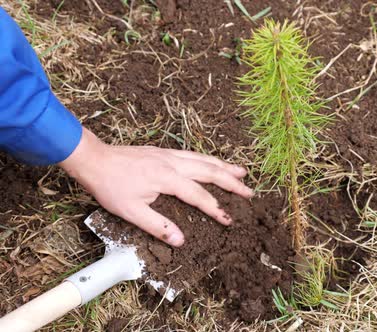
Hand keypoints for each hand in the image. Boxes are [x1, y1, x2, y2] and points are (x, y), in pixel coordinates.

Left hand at [59, 127, 253, 246]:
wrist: (95, 160)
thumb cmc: (110, 186)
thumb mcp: (131, 212)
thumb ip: (158, 226)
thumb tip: (181, 240)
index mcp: (167, 178)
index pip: (199, 196)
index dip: (216, 209)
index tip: (229, 220)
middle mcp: (174, 163)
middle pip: (210, 171)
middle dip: (231, 183)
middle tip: (249, 192)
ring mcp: (170, 155)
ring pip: (204, 159)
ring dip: (224, 166)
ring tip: (242, 172)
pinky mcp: (164, 151)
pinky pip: (194, 154)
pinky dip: (209, 159)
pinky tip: (213, 162)